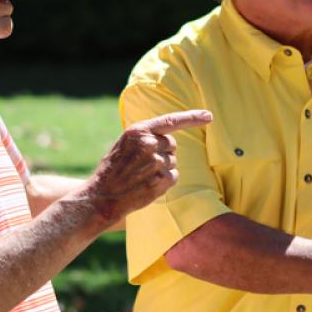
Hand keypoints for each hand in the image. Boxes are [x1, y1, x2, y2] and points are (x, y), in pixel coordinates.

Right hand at [86, 110, 212, 223]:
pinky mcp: (161, 180)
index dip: (193, 117)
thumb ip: (145, 137)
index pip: (171, 120)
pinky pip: (173, 176)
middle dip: (163, 152)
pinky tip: (147, 184)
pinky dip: (164, 181)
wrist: (102, 196)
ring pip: (172, 161)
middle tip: (143, 164)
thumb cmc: (114, 169)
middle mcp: (149, 143)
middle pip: (171, 144)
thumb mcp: (125, 144)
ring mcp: (155, 162)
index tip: (209, 116)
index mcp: (138, 131)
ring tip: (142, 176)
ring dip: (162, 168)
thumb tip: (169, 138)